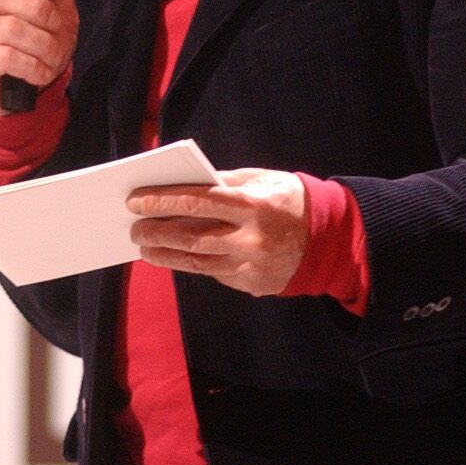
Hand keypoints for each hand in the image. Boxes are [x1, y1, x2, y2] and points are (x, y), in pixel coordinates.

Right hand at [0, 0, 78, 115]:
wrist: (20, 96)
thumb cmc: (35, 48)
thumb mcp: (57, 12)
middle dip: (44, 15)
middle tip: (59, 32)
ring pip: (11, 28)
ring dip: (43, 46)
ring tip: (52, 58)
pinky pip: (5, 56)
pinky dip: (32, 66)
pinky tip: (38, 74)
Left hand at [127, 168, 310, 295]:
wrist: (331, 239)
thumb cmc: (292, 200)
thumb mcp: (264, 180)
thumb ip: (226, 182)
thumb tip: (186, 183)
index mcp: (253, 204)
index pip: (197, 201)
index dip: (162, 200)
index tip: (136, 200)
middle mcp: (250, 238)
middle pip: (190, 236)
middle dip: (157, 231)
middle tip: (134, 227)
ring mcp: (250, 265)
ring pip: (195, 261)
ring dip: (165, 254)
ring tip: (145, 246)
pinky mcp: (250, 284)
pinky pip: (213, 273)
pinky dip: (192, 263)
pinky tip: (176, 256)